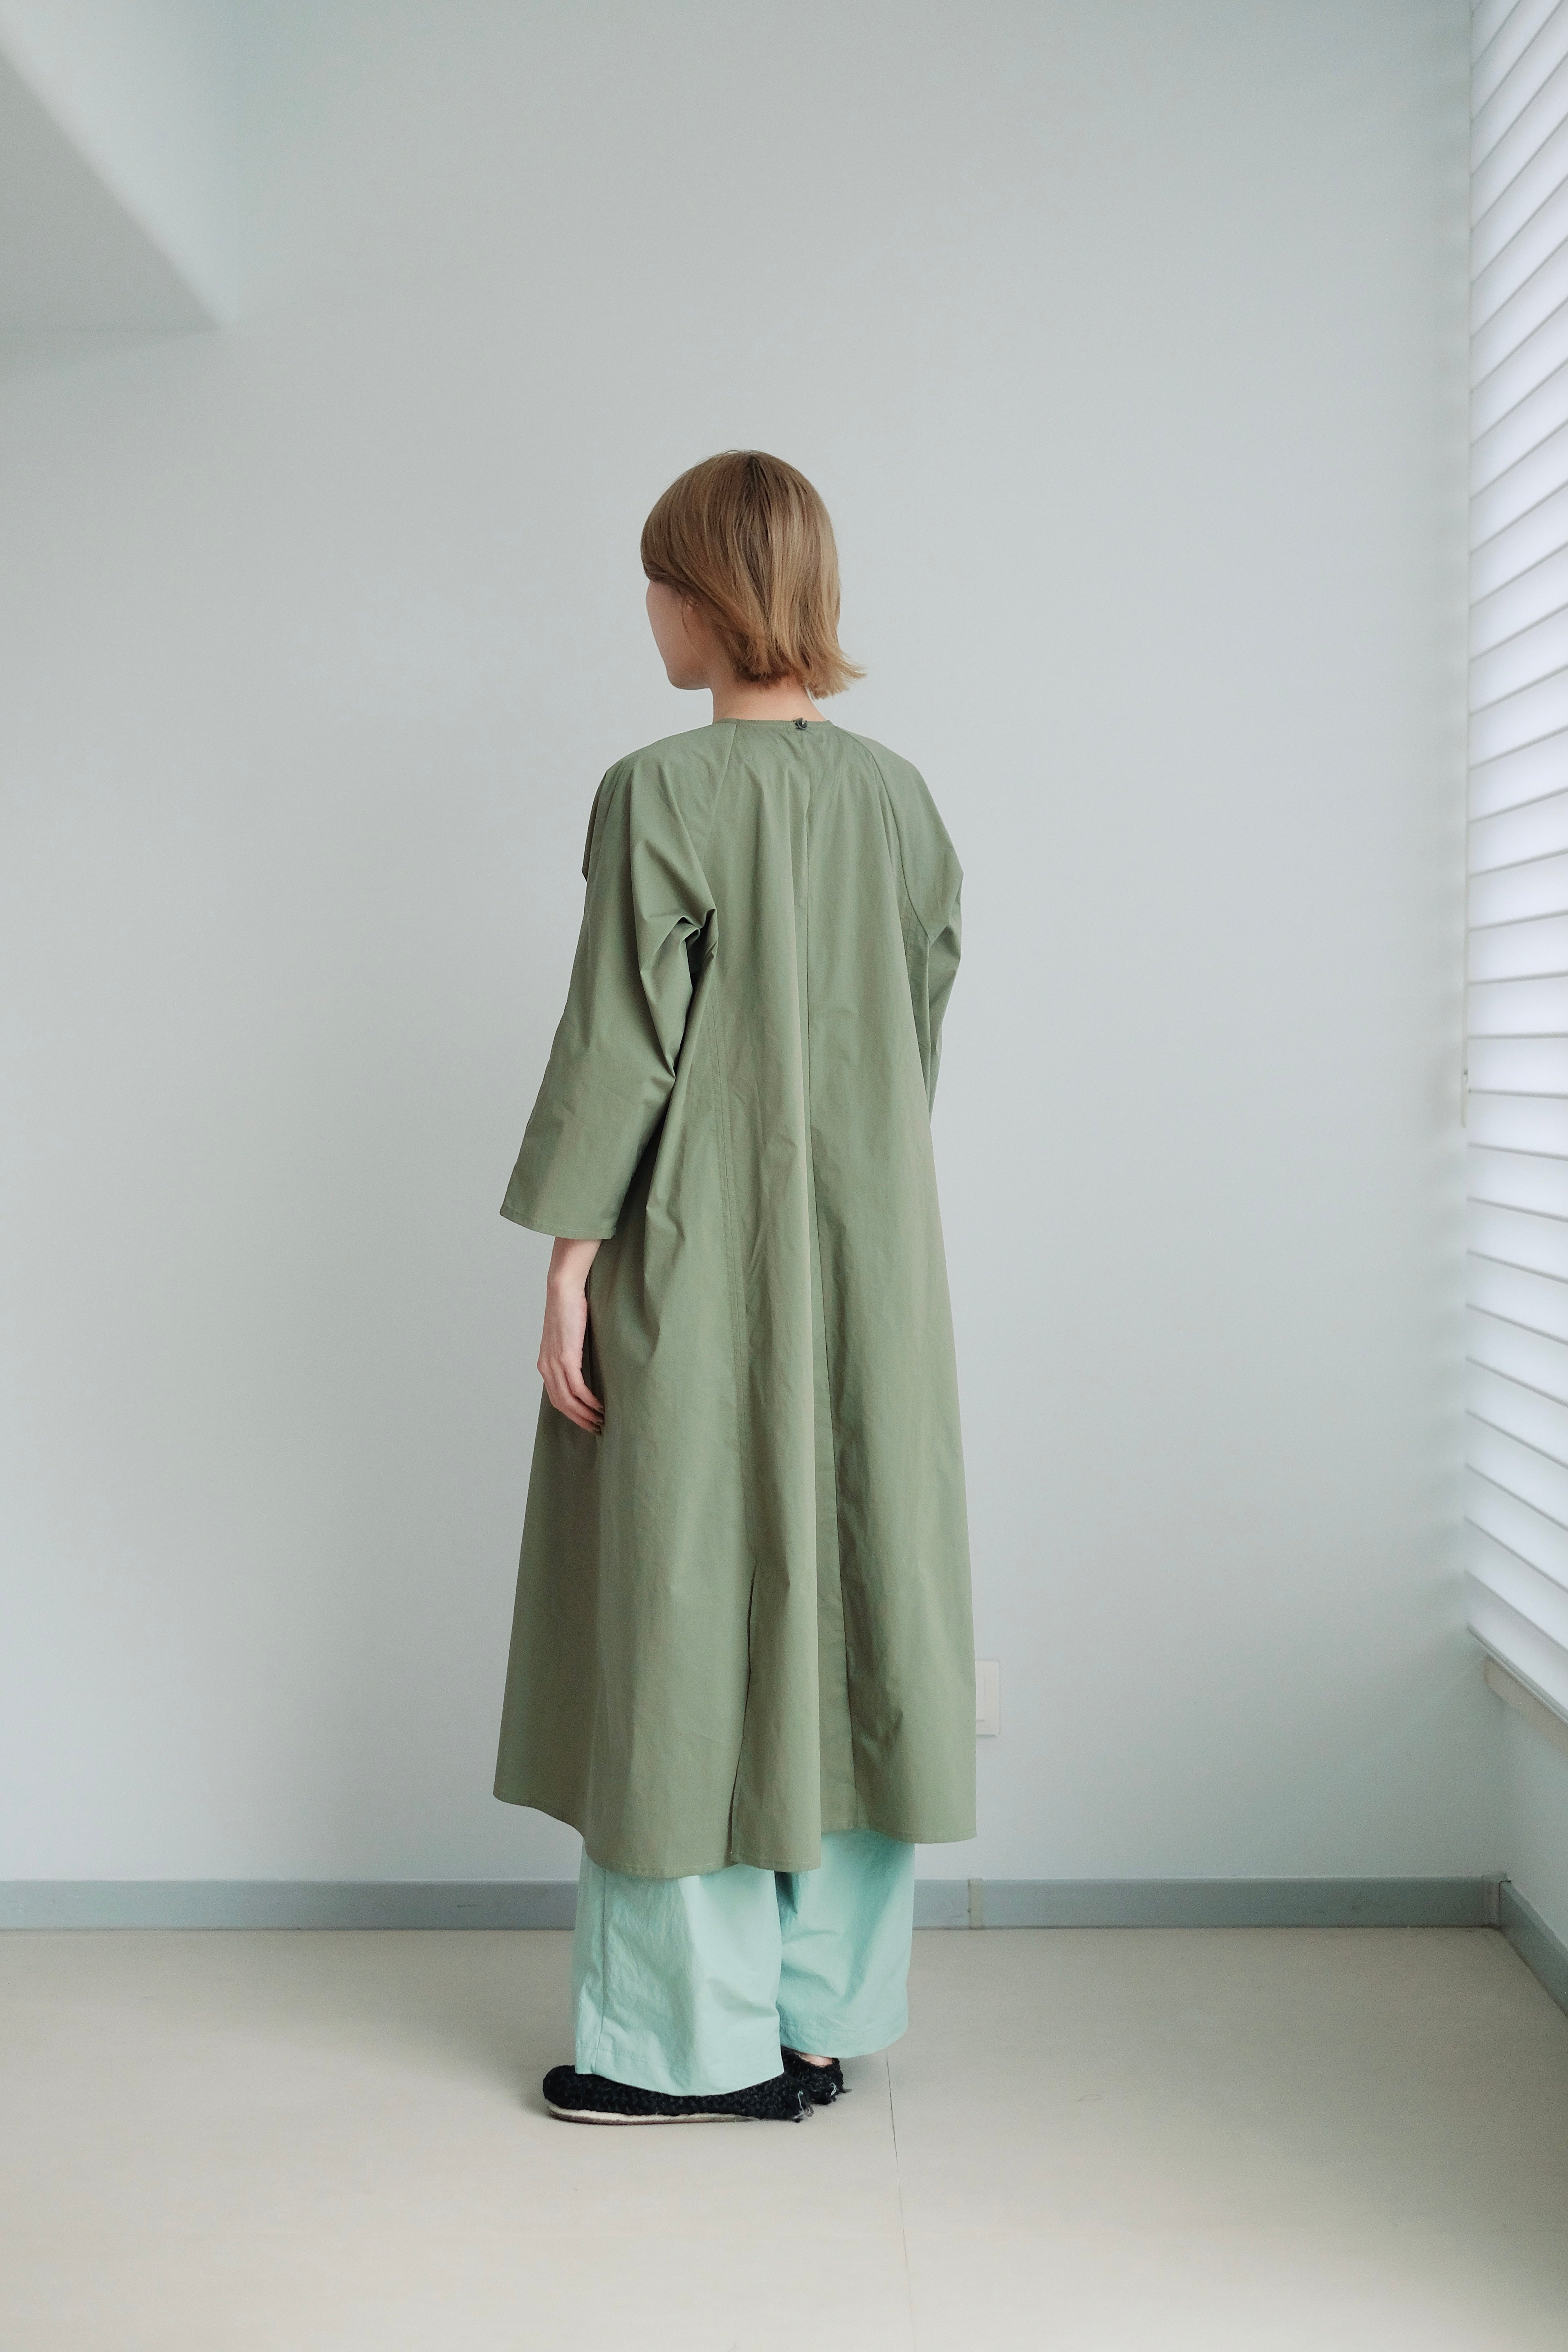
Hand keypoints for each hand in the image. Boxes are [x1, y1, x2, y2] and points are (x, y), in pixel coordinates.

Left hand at [538, 1238, 603, 1434]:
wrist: (563, 1290)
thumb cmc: (570, 1309)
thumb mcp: (568, 1336)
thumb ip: (572, 1354)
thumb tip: (587, 1366)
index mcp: (545, 1364)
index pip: (556, 1398)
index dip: (571, 1414)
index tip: (587, 1421)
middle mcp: (546, 1367)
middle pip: (561, 1405)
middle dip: (579, 1420)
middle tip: (596, 1428)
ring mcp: (554, 1364)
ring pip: (568, 1400)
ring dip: (585, 1414)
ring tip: (601, 1421)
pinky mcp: (566, 1358)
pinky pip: (577, 1388)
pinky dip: (588, 1401)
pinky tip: (600, 1406)